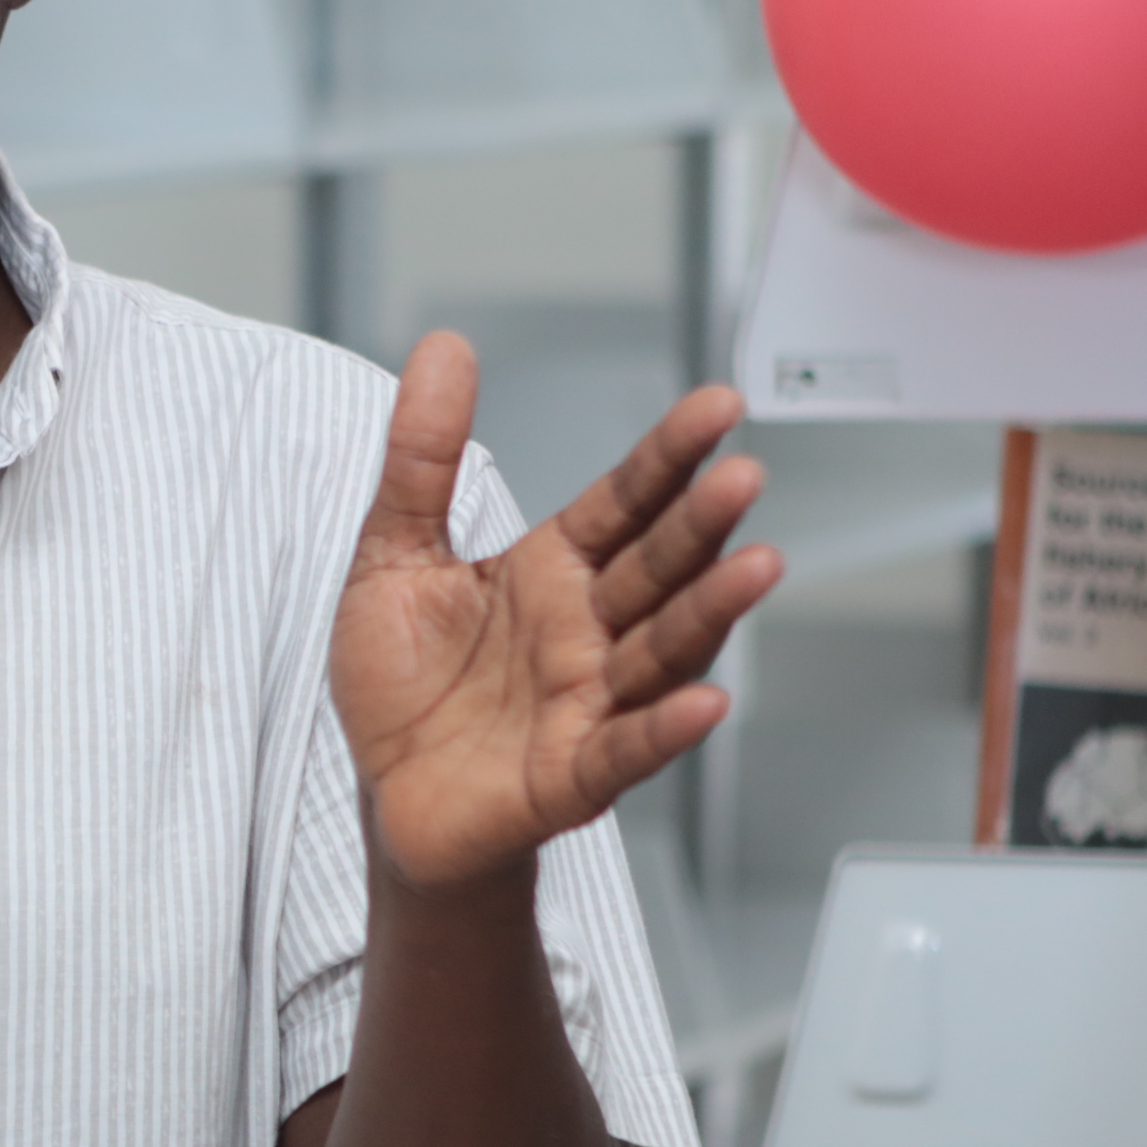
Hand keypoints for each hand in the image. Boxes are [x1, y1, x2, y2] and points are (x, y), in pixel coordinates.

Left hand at [329, 358, 778, 887]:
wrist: (387, 799)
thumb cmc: (403, 683)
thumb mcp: (393, 555)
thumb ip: (421, 459)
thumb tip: (443, 347)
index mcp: (552, 571)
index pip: (624, 502)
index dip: (668, 456)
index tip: (719, 404)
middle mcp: (586, 631)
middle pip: (656, 567)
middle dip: (700, 523)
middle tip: (743, 474)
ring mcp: (588, 703)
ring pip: (662, 651)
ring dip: (710, 612)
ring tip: (759, 565)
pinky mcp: (571, 776)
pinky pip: (626, 749)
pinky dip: (664, 728)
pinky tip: (706, 703)